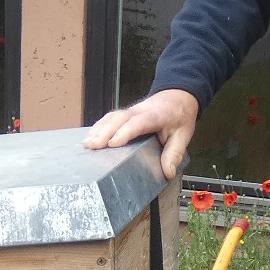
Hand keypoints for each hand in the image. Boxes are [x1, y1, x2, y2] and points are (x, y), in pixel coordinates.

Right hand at [83, 89, 200, 178]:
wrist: (178, 96)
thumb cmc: (179, 115)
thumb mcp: (183, 135)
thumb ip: (175, 153)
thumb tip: (168, 172)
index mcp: (156, 115)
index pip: (137, 123)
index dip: (124, 132)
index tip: (112, 143)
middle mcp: (140, 111)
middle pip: (118, 119)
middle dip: (104, 132)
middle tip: (92, 146)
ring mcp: (131, 111)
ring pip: (111, 117)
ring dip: (97, 130)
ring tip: (86, 144)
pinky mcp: (125, 113)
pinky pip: (109, 118)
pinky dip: (98, 127)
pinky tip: (89, 137)